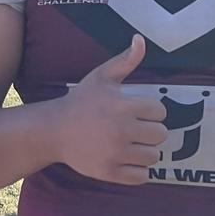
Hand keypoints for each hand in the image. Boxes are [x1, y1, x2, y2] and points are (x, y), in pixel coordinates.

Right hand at [54, 34, 166, 184]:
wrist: (54, 130)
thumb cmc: (81, 101)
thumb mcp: (102, 76)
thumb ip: (126, 60)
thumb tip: (140, 38)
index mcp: (123, 106)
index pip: (160, 111)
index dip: (151, 111)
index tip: (139, 111)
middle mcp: (122, 130)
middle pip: (161, 135)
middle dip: (151, 131)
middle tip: (136, 128)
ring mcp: (116, 153)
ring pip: (153, 156)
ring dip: (146, 150)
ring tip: (132, 144)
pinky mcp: (110, 172)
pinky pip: (142, 177)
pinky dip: (139, 170)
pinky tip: (127, 159)